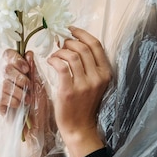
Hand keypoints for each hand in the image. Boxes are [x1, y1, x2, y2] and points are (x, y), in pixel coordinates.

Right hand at [0, 49, 55, 156]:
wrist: (42, 127)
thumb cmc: (43, 106)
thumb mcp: (41, 85)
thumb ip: (33, 69)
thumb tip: (29, 52)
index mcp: (18, 70)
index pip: (8, 55)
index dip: (16, 59)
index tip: (26, 68)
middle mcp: (7, 78)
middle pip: (5, 68)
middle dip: (20, 77)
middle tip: (29, 86)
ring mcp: (1, 90)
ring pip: (4, 83)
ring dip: (19, 91)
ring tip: (28, 100)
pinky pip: (2, 97)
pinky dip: (14, 101)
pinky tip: (21, 106)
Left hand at [47, 27, 111, 156]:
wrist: (80, 127)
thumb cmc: (84, 104)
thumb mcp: (94, 83)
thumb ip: (89, 65)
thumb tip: (74, 43)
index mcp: (105, 73)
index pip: (96, 45)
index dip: (82, 33)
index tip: (70, 29)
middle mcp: (97, 77)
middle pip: (82, 47)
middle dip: (68, 42)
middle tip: (60, 45)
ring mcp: (84, 84)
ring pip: (71, 55)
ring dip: (59, 51)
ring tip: (55, 56)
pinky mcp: (69, 90)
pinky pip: (61, 66)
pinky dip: (54, 59)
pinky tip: (50, 61)